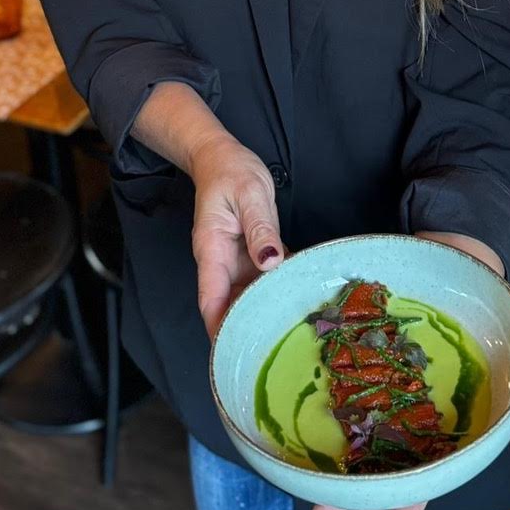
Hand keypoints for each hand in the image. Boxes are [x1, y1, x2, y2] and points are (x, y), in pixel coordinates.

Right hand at [190, 134, 283, 338]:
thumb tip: (271, 262)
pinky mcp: (251, 252)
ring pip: (249, 294)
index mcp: (212, 249)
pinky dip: (278, 288)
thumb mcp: (250, 194)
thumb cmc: (231, 171)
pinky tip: (299, 298)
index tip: (233, 354)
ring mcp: (236, 259)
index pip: (211, 299)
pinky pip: (264, 277)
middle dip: (247, 327)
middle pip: (230, 304)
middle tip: (274, 351)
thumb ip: (261, 229)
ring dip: (265, 310)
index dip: (220, 328)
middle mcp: (221, 261)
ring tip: (290, 332)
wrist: (222, 156)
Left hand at [311, 231, 509, 509]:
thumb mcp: (507, 354)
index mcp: (434, 420)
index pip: (422, 473)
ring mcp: (372, 376)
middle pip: (369, 460)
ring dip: (317, 451)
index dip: (410, 501)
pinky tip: (283, 400)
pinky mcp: (351, 340)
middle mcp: (398, 406)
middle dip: (346, 492)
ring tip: (289, 476)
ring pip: (342, 423)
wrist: (459, 254)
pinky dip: (308, 385)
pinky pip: (330, 368)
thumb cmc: (484, 313)